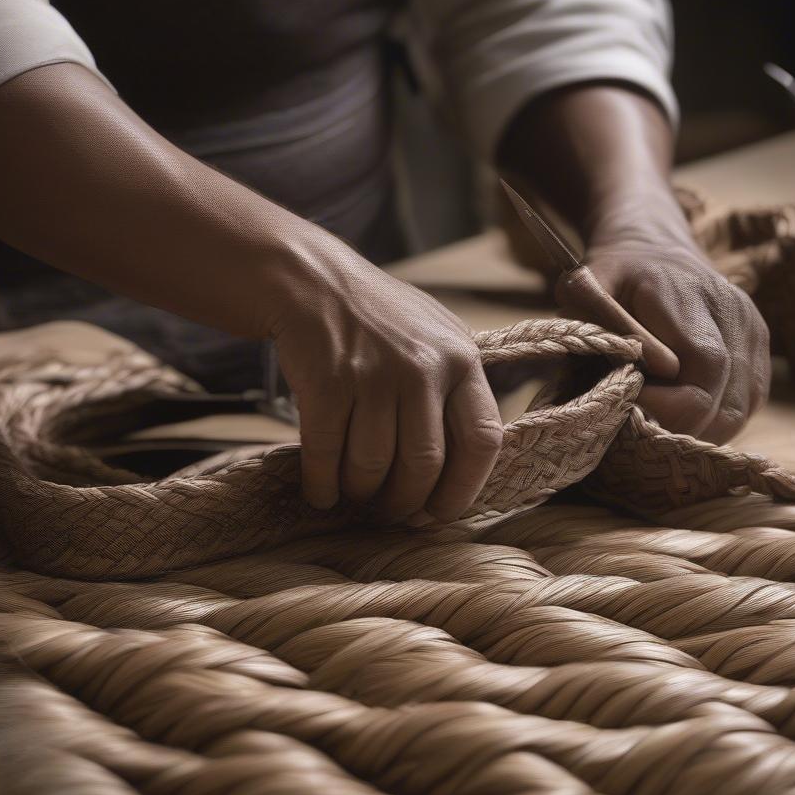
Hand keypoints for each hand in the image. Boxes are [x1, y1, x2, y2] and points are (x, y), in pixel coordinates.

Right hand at [262, 231, 503, 521]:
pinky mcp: (327, 383)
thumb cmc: (378, 319)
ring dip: (360, 495)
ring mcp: (374, 374)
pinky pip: (326, 456)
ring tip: (354, 496)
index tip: (441, 513)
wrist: (312, 281)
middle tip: (390, 514)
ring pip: (372, 467)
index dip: (464, 489)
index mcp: (461, 359)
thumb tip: (467, 470)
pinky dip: (321, 486)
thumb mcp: (435, 338)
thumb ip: (457, 392)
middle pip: (424, 465)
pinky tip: (320, 492)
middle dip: (404, 503)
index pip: (481, 440)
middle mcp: (423, 367)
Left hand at [575, 236, 770, 443]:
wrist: (651, 247)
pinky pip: (748, 402)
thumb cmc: (609, 275)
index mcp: (690, 296)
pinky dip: (715, 419)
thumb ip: (614, 325)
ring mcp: (752, 329)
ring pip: (740, 410)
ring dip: (699, 429)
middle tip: (640, 421)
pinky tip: (682, 411)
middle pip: (727, 400)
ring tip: (659, 418)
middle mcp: (733, 312)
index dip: (670, 404)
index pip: (707, 370)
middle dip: (680, 425)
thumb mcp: (585, 289)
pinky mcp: (758, 345)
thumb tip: (665, 369)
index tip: (629, 402)